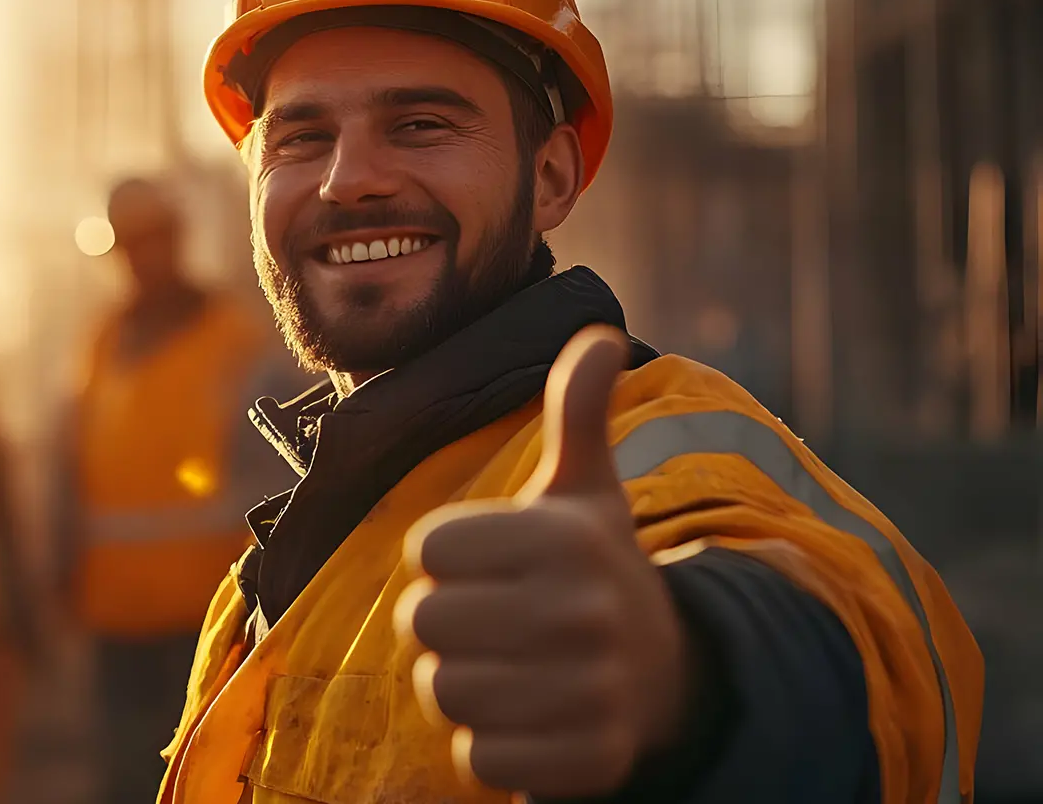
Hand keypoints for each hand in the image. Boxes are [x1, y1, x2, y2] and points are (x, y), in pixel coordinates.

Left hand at [395, 326, 690, 798]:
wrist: (671, 675)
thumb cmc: (595, 569)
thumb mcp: (587, 490)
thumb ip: (578, 412)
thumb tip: (598, 335)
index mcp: (567, 538)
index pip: (428, 549)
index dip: (443, 559)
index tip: (486, 564)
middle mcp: (583, 611)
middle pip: (424, 622)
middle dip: (443, 626)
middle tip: (489, 622)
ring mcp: (591, 690)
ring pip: (446, 692)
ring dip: (461, 687)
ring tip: (508, 669)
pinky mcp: (587, 759)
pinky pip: (479, 760)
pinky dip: (488, 748)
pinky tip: (527, 719)